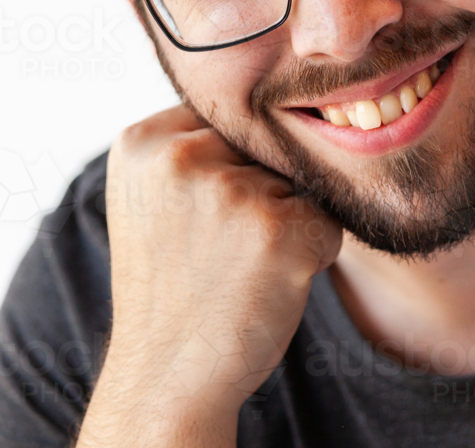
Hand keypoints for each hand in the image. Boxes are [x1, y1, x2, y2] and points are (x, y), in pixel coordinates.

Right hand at [75, 104, 341, 446]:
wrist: (167, 377)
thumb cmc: (171, 285)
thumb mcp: (151, 197)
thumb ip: (191, 144)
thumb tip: (270, 105)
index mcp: (143, 141)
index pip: (221, 120)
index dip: (227, 168)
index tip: (203, 217)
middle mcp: (181, 156)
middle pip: (260, 147)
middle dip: (257, 191)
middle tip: (220, 247)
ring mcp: (231, 191)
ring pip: (294, 182)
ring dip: (285, 222)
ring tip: (240, 266)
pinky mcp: (279, 229)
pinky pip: (325, 221)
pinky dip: (312, 252)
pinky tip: (270, 281)